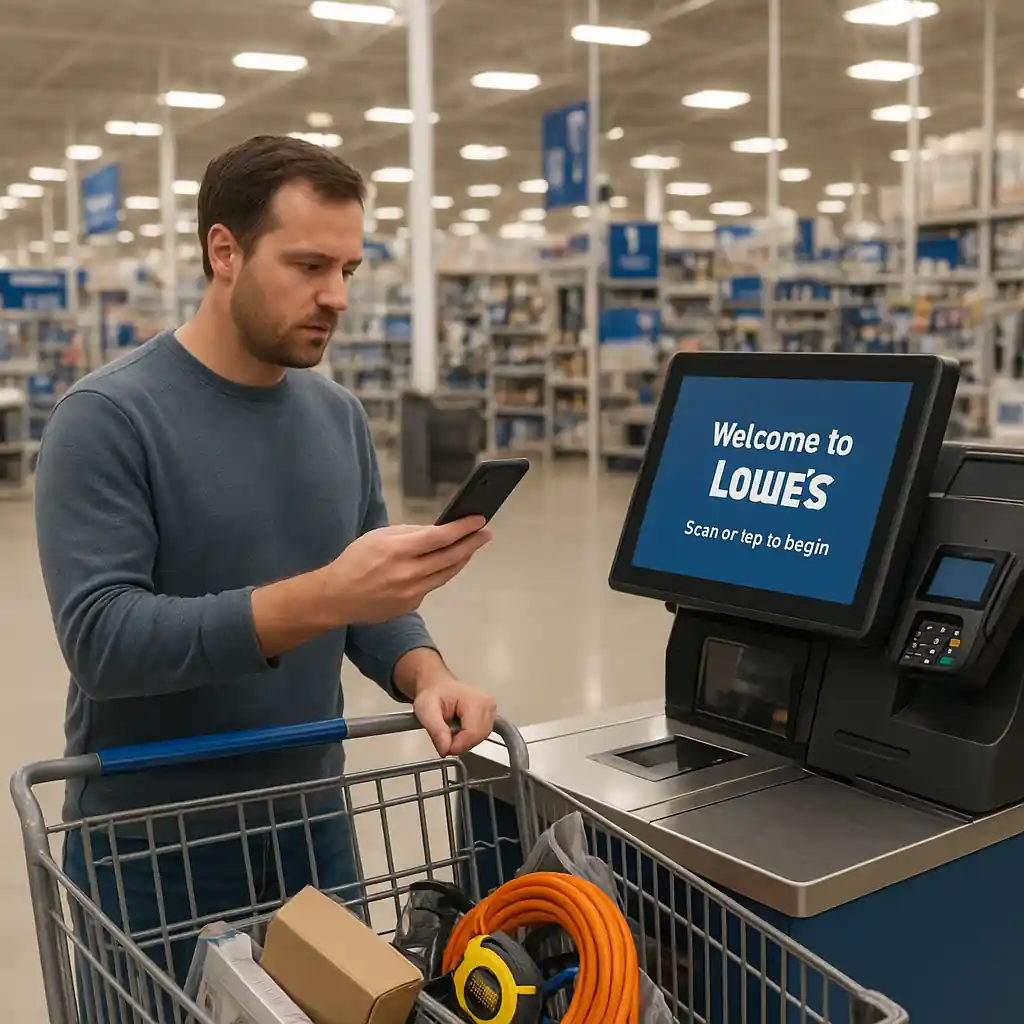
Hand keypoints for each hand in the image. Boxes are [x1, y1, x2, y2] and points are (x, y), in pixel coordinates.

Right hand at [327, 517, 490, 625]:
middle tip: (485, 533)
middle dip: (472, 543)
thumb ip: (409, 533)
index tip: (479, 519)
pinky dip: (441, 573)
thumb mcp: (378, 536)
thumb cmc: (355, 561)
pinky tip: (446, 564)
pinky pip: (432, 585)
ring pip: (446, 573)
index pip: (440, 537)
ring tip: (471, 547)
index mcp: (398, 551)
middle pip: (450, 557)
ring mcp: (411, 593)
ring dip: (462, 559)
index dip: (463, 528)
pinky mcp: (411, 605)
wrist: (336, 597)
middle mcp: (408, 573)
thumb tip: (437, 531)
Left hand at [410, 671, 496, 756]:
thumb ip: (436, 730)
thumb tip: (446, 749)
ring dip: (465, 740)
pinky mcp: (490, 715)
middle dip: (460, 743)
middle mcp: (488, 704)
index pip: (473, 734)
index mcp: (475, 700)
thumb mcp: (426, 710)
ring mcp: (491, 709)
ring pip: (481, 738)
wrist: (437, 686)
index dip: (457, 745)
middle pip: (479, 738)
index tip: (443, 745)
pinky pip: (482, 735)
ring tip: (451, 728)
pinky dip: (470, 737)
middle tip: (445, 737)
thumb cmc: (432, 693)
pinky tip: (460, 729)